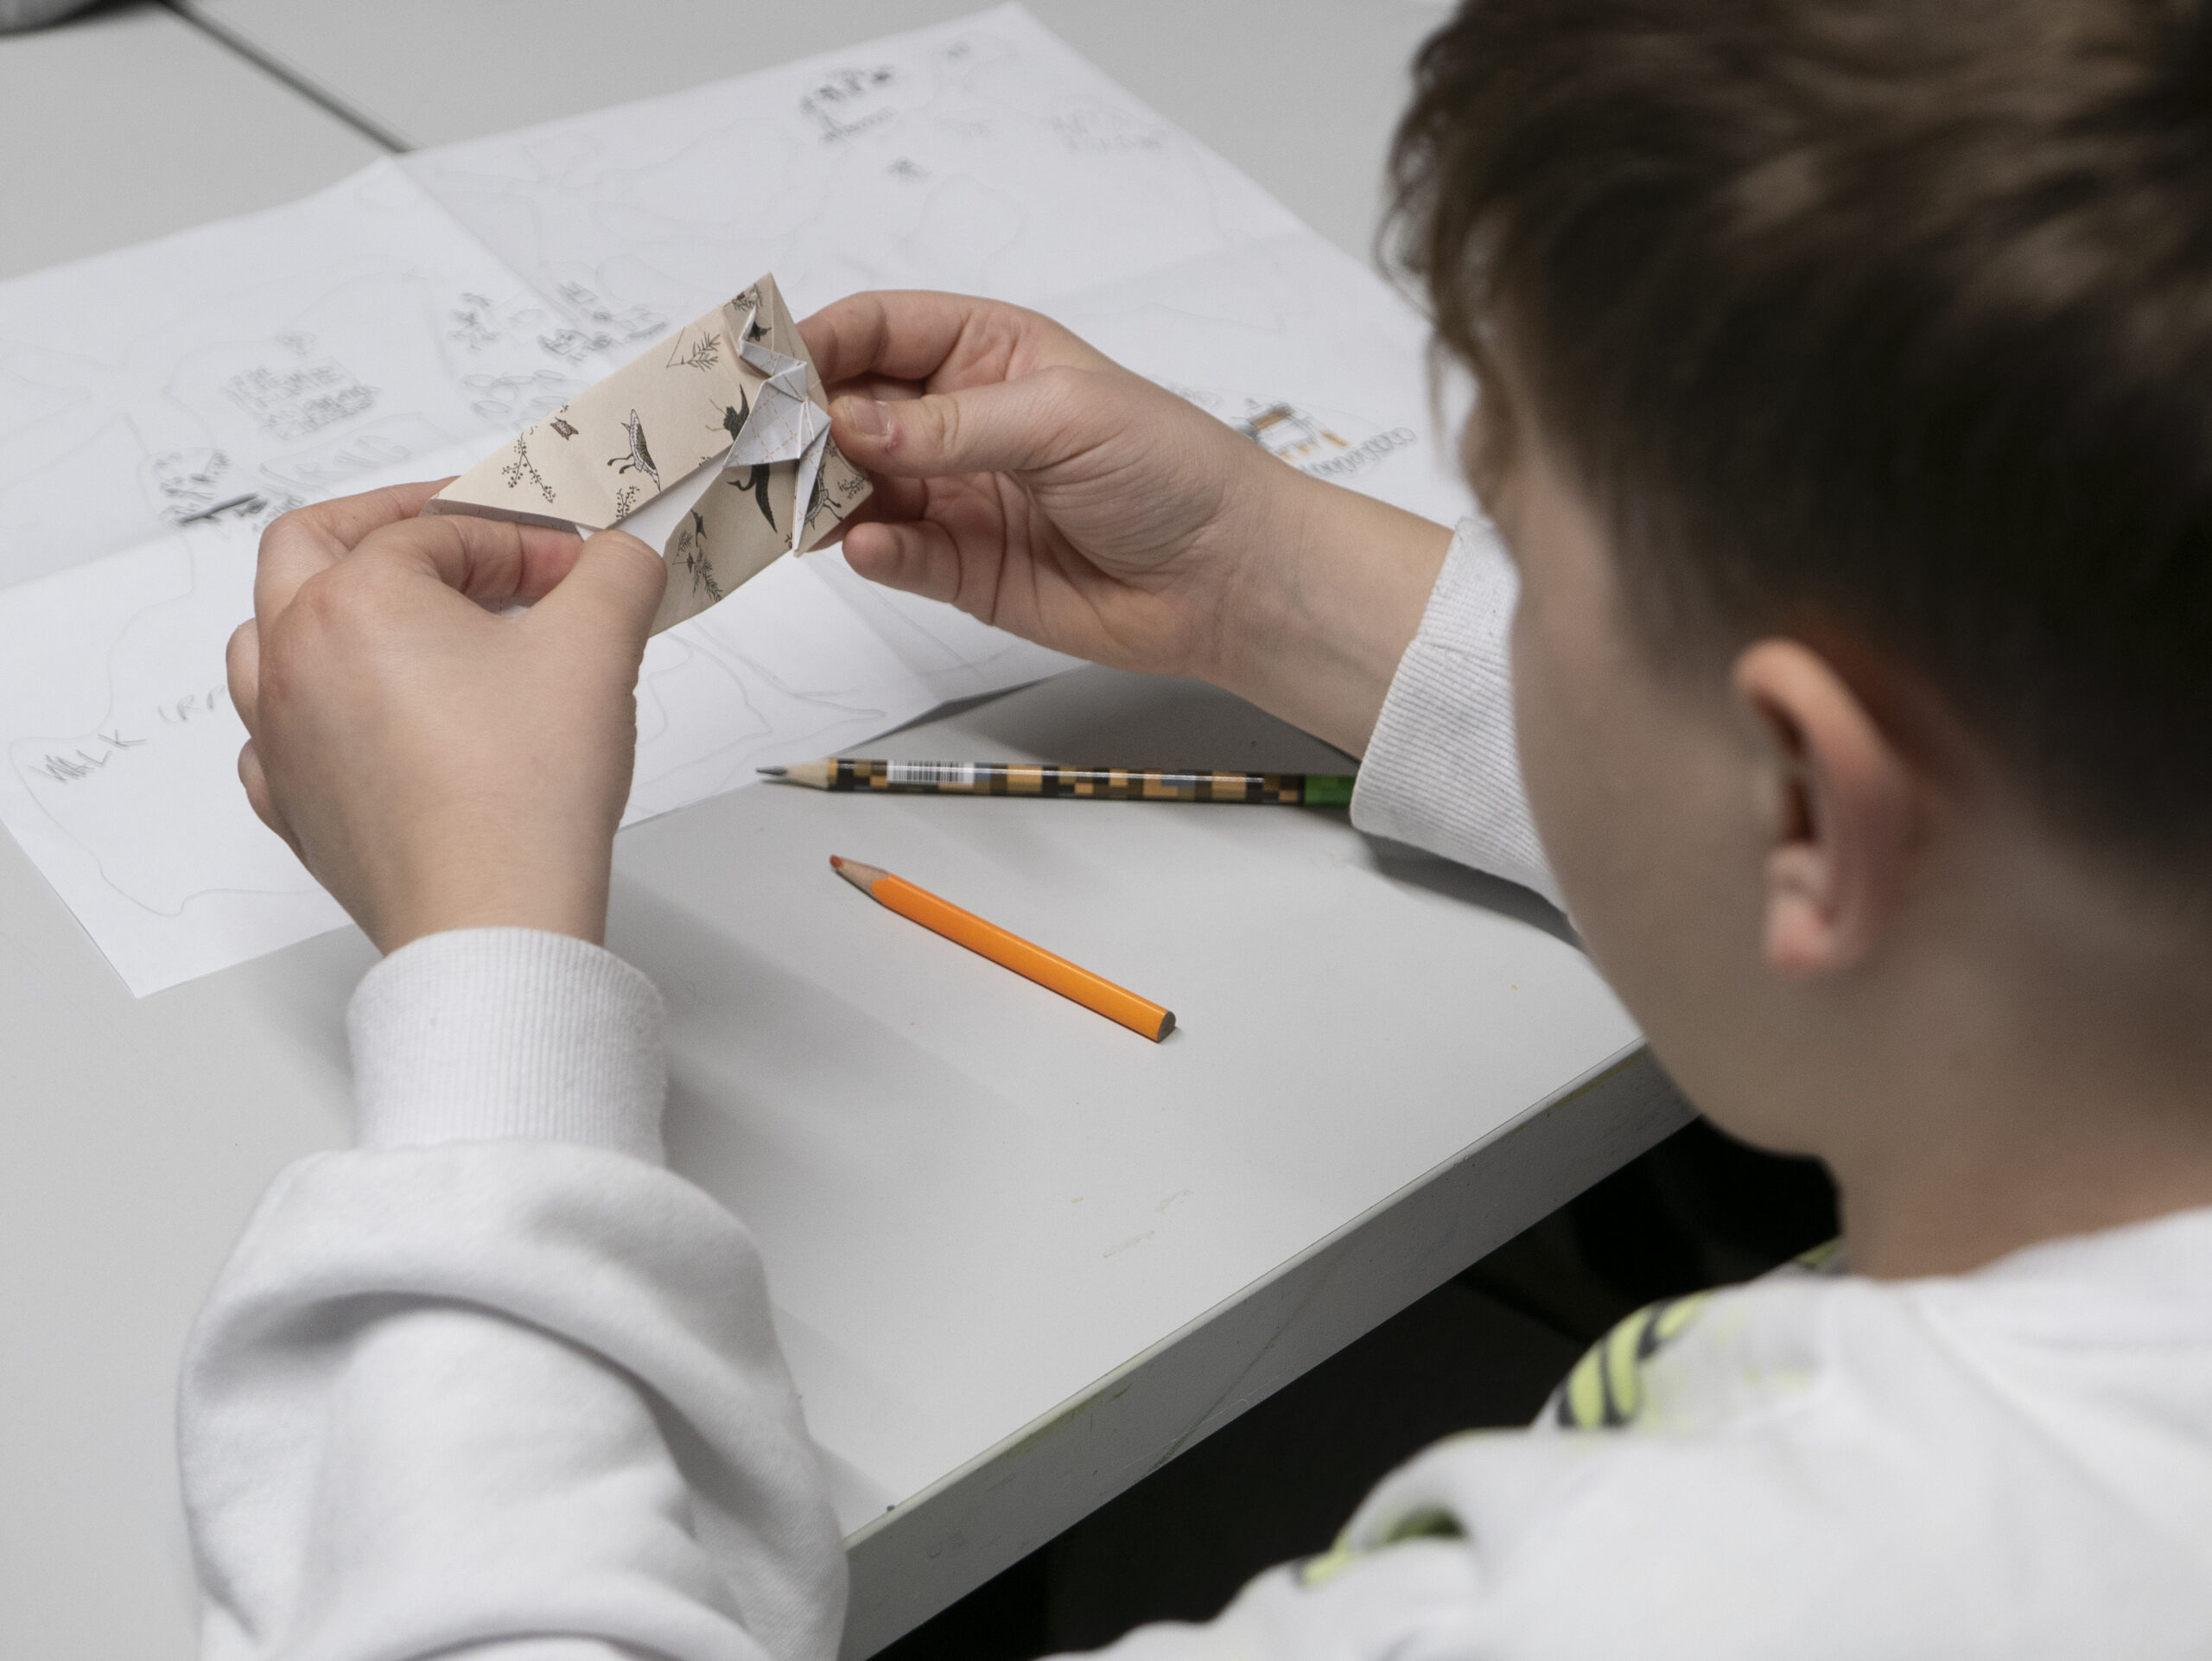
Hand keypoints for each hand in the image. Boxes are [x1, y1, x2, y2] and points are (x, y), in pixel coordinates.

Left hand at [227, 482, 666, 952]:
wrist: (493, 919)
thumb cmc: (524, 793)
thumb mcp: (598, 648)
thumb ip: (618, 576)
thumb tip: (624, 558)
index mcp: (353, 601)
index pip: (441, 532)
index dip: (522, 538)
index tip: (577, 571)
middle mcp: (293, 659)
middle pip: (312, 546)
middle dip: (390, 527)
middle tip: (462, 543)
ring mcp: (282, 735)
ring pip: (269, 635)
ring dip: (333, 608)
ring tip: (407, 623)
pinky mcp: (294, 804)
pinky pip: (276, 730)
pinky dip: (317, 705)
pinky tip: (371, 719)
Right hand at [802, 292, 1452, 754]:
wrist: (1229, 577)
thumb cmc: (1173, 471)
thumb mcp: (1065, 418)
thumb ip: (953, 425)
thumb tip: (851, 421)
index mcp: (990, 352)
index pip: (881, 329)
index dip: (822, 341)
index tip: (769, 365)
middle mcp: (962, 420)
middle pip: (852, 408)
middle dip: (802, 422)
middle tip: (757, 442)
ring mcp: (957, 495)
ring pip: (858, 486)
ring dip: (821, 492)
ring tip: (796, 501)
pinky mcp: (962, 568)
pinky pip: (894, 555)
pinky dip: (870, 550)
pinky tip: (862, 545)